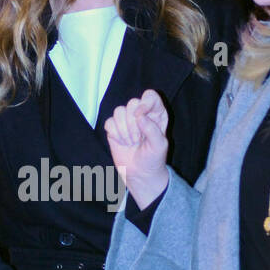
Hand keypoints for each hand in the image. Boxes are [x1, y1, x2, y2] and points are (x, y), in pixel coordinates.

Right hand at [104, 89, 169, 209]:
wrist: (140, 173)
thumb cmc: (153, 158)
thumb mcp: (160, 145)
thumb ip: (152, 129)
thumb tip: (139, 116)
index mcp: (156, 114)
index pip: (150, 96)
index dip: (144, 102)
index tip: (140, 115)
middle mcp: (141, 114)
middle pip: (132, 103)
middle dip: (133, 123)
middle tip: (138, 139)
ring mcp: (126, 120)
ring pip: (119, 111)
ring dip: (124, 130)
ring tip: (131, 142)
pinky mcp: (113, 128)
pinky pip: (109, 122)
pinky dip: (115, 134)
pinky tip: (122, 142)